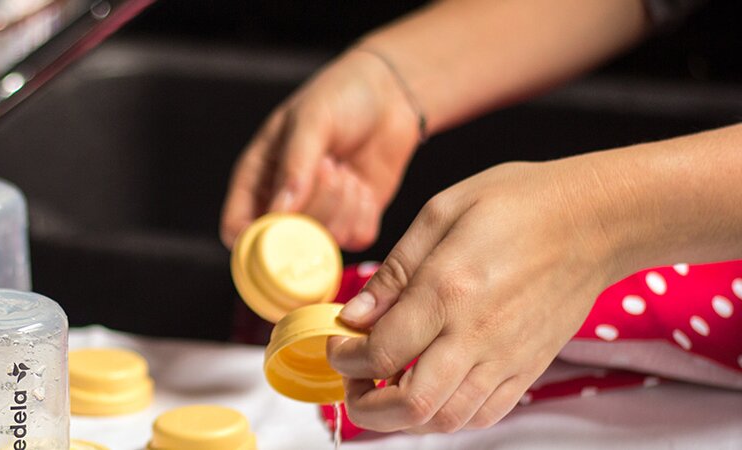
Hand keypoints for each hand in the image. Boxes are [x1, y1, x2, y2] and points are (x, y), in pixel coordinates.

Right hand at [220, 49, 420, 250]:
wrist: (390, 93)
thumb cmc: (340, 96)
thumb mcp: (312, 119)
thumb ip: (296, 165)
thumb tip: (282, 211)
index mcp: (256, 178)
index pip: (237, 228)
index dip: (253, 240)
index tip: (283, 222)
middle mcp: (284, 203)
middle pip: (286, 241)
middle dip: (315, 207)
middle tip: (331, 167)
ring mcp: (319, 214)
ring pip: (324, 242)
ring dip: (342, 207)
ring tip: (346, 171)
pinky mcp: (353, 220)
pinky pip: (356, 240)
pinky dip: (364, 215)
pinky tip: (363, 185)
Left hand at [326, 158, 627, 432]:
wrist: (596, 219)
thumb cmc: (519, 204)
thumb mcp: (441, 213)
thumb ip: (394, 272)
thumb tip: (353, 316)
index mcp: (448, 291)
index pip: (380, 353)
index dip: (344, 359)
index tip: (336, 345)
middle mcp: (477, 334)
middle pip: (411, 405)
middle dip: (366, 407)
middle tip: (352, 383)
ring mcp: (507, 358)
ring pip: (446, 420)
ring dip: (403, 417)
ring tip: (385, 389)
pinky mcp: (528, 368)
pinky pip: (482, 415)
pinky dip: (447, 415)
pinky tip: (431, 389)